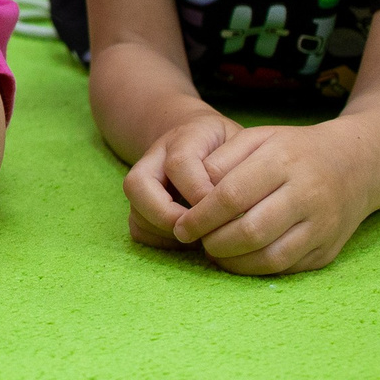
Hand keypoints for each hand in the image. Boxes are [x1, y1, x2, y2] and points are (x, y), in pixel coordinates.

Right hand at [122, 111, 245, 249]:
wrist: (207, 141)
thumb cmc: (232, 149)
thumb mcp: (243, 146)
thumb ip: (237, 169)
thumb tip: (234, 211)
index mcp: (183, 137)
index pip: (178, 163)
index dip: (199, 192)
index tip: (226, 211)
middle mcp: (154, 157)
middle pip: (136, 184)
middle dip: (168, 216)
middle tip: (200, 232)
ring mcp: (142, 182)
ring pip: (136, 212)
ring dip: (168, 233)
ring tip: (201, 236)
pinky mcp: (140, 206)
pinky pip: (139, 230)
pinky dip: (163, 242)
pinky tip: (191, 240)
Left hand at [167, 123, 376, 275]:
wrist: (355, 165)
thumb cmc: (293, 149)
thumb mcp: (257, 138)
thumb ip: (221, 160)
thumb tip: (192, 194)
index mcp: (284, 160)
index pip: (232, 196)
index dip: (201, 216)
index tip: (181, 226)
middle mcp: (307, 194)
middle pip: (251, 231)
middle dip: (214, 242)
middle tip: (195, 241)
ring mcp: (322, 226)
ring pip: (270, 257)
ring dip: (233, 262)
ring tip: (213, 252)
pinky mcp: (328, 250)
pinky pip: (286, 269)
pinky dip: (255, 269)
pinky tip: (238, 259)